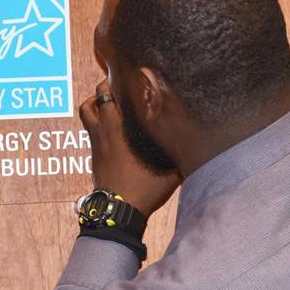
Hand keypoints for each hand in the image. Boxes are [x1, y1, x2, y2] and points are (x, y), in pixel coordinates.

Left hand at [79, 81, 180, 216]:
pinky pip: (90, 130)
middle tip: (118, 86)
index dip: (113, 82)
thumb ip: (183, 154)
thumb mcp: (170, 172)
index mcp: (118, 130)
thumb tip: (204, 144)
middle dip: (103, 89)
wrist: (117, 213)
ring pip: (85, 113)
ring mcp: (96, 145)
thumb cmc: (143, 190)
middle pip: (93, 100)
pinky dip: (97, 122)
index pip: (107, 95)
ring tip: (109, 102)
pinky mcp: (94, 156)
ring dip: (93, 104)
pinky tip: (113, 128)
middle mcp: (103, 133)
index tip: (126, 76)